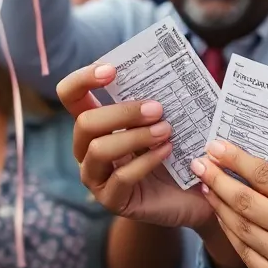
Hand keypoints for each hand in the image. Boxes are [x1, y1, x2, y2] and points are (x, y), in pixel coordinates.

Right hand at [56, 63, 212, 229]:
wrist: (196, 191)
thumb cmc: (177, 149)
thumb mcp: (165, 119)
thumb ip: (156, 99)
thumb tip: (165, 69)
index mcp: (95, 123)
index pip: (71, 96)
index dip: (82, 79)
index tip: (111, 70)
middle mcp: (87, 149)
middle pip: (85, 122)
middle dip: (122, 112)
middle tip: (157, 108)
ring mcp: (95, 177)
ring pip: (99, 149)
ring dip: (135, 136)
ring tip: (165, 130)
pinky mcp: (111, 199)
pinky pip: (121, 177)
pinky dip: (146, 161)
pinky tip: (167, 151)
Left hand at [191, 140, 267, 267]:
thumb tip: (248, 173)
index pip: (265, 175)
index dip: (235, 159)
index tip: (216, 146)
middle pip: (245, 201)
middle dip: (216, 179)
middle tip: (200, 164)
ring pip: (239, 227)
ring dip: (218, 205)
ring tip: (206, 188)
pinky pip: (244, 252)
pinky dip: (230, 232)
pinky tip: (222, 217)